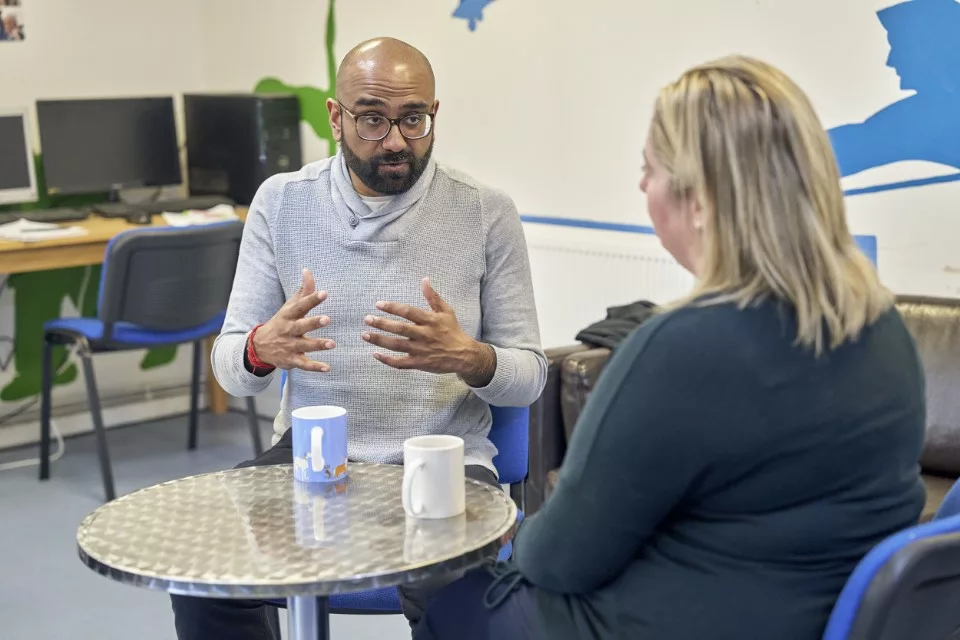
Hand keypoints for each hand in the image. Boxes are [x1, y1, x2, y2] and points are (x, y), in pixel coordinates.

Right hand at [252, 268, 334, 371]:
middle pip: (302, 325)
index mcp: (289, 315)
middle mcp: (289, 330)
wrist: (260, 346)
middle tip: (327, 319)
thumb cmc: (281, 322)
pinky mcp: (292, 360)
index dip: (312, 299)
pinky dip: (315, 367)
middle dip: (314, 322)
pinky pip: (304, 364)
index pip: (301, 306)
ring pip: (305, 346)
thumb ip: (303, 290)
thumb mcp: (289, 307)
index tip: (324, 293)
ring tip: (332, 344)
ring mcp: (290, 346)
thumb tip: (308, 270)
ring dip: (318, 345)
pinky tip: (327, 368)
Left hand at [362, 278, 495, 384]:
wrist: (464, 355)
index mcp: (429, 321)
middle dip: (382, 323)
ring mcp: (420, 351)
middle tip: (367, 319)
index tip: (378, 304)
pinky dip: (387, 360)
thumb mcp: (446, 311)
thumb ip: (433, 296)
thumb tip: (424, 280)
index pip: (408, 312)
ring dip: (379, 340)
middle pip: (399, 329)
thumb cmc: (453, 331)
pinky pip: (400, 363)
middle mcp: (423, 335)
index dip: (393, 308)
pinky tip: (375, 354)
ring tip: (365, 335)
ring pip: (396, 345)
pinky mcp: (419, 363)